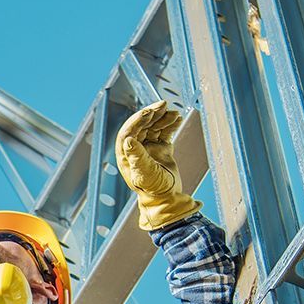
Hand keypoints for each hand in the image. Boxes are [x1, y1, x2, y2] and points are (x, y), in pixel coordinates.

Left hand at [115, 100, 200, 230]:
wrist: (168, 198)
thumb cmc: (154, 190)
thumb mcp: (145, 174)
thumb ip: (138, 157)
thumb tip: (128, 140)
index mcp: (126, 155)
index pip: (128, 131)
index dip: (138, 120)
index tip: (150, 111)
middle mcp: (135, 149)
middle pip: (141, 126)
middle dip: (152, 114)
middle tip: (163, 105)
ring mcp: (148, 148)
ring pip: (154, 127)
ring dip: (163, 118)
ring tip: (174, 114)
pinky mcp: (161, 148)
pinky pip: (164, 132)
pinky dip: (170, 124)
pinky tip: (177, 118)